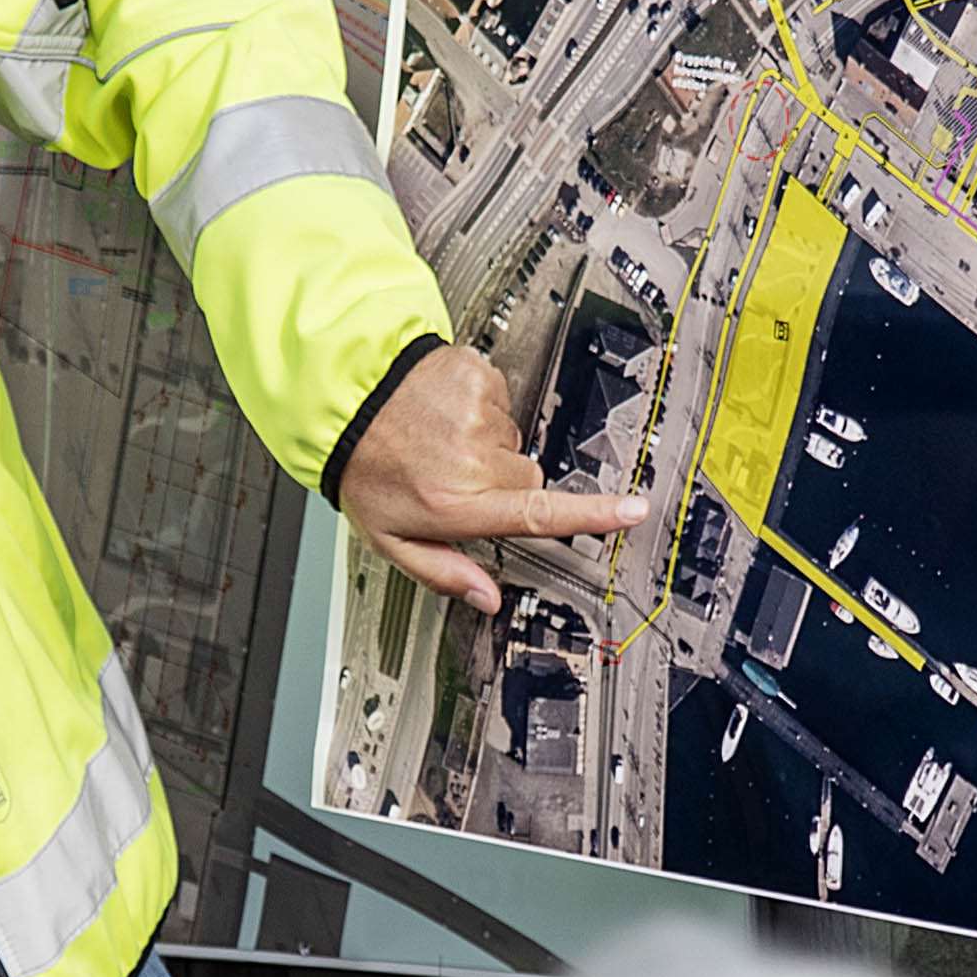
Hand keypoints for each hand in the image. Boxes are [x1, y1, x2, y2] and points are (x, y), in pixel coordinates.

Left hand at [334, 341, 642, 612]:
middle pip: (529, 479)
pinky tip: (443, 412)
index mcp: (459, 503)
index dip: (594, 515)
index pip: (540, 513)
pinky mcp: (478, 377)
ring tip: (441, 441)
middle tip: (456, 479)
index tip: (634, 512)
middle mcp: (474, 459)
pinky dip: (477, 408)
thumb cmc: (367, 469)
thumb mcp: (393, 540)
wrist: (342, 397)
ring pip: (512, 441)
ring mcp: (479, 414)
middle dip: (503, 484)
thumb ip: (444, 573)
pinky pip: (499, 400)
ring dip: (486, 444)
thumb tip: (487, 599)